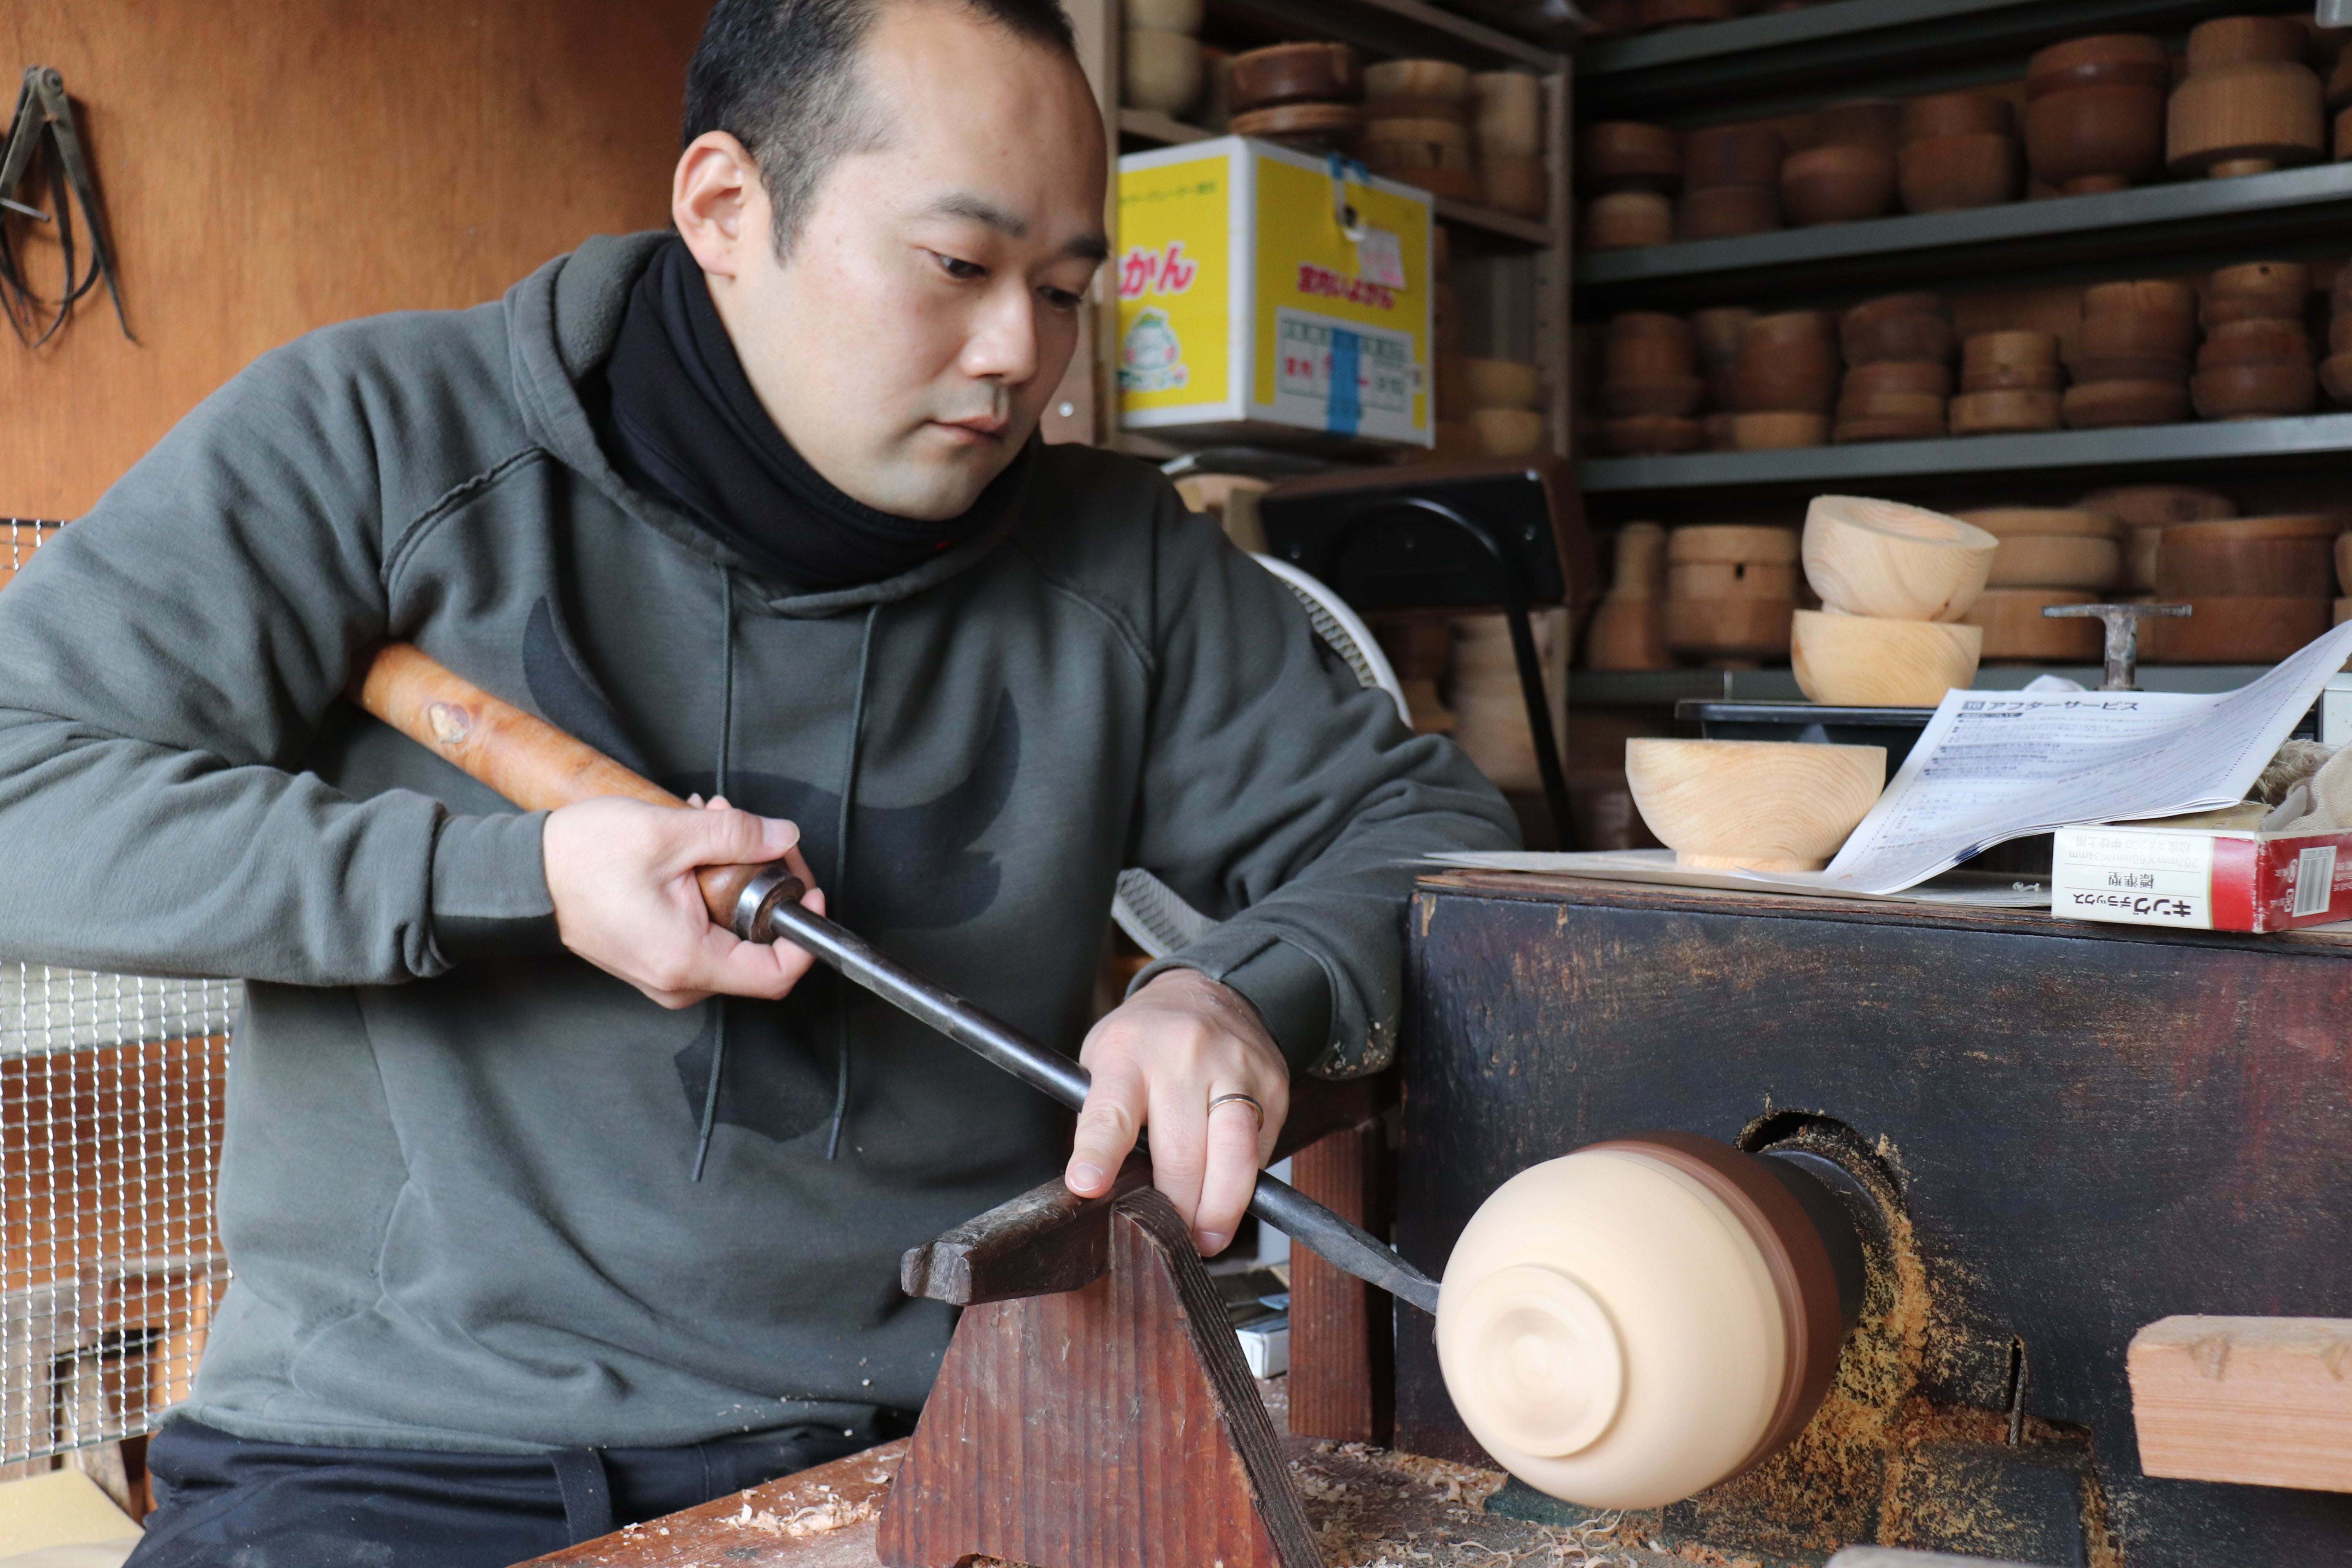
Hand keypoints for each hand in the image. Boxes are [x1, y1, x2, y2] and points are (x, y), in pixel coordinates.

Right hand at [544, 794, 824, 1008]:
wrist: (521, 875)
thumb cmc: (580, 859)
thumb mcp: (668, 833)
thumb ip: (735, 834)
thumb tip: (783, 836)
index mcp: (687, 961)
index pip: (777, 973)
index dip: (805, 932)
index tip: (808, 889)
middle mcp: (679, 981)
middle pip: (758, 947)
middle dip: (764, 881)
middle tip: (750, 833)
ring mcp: (666, 974)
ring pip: (731, 933)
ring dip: (733, 874)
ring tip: (713, 823)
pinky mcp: (657, 958)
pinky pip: (704, 931)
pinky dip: (709, 887)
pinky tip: (693, 845)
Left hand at [1065, 968, 1288, 1254]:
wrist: (1207, 991)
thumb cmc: (1144, 1041)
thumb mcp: (1103, 1063)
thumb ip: (1104, 1121)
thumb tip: (1104, 1193)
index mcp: (1129, 1054)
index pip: (1112, 1111)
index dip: (1099, 1154)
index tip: (1088, 1187)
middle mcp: (1184, 1057)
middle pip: (1182, 1150)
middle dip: (1177, 1207)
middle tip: (1171, 1238)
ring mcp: (1235, 1067)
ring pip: (1235, 1153)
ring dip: (1221, 1208)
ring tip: (1208, 1237)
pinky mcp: (1273, 1084)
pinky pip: (1263, 1149)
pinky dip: (1247, 1182)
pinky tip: (1232, 1190)